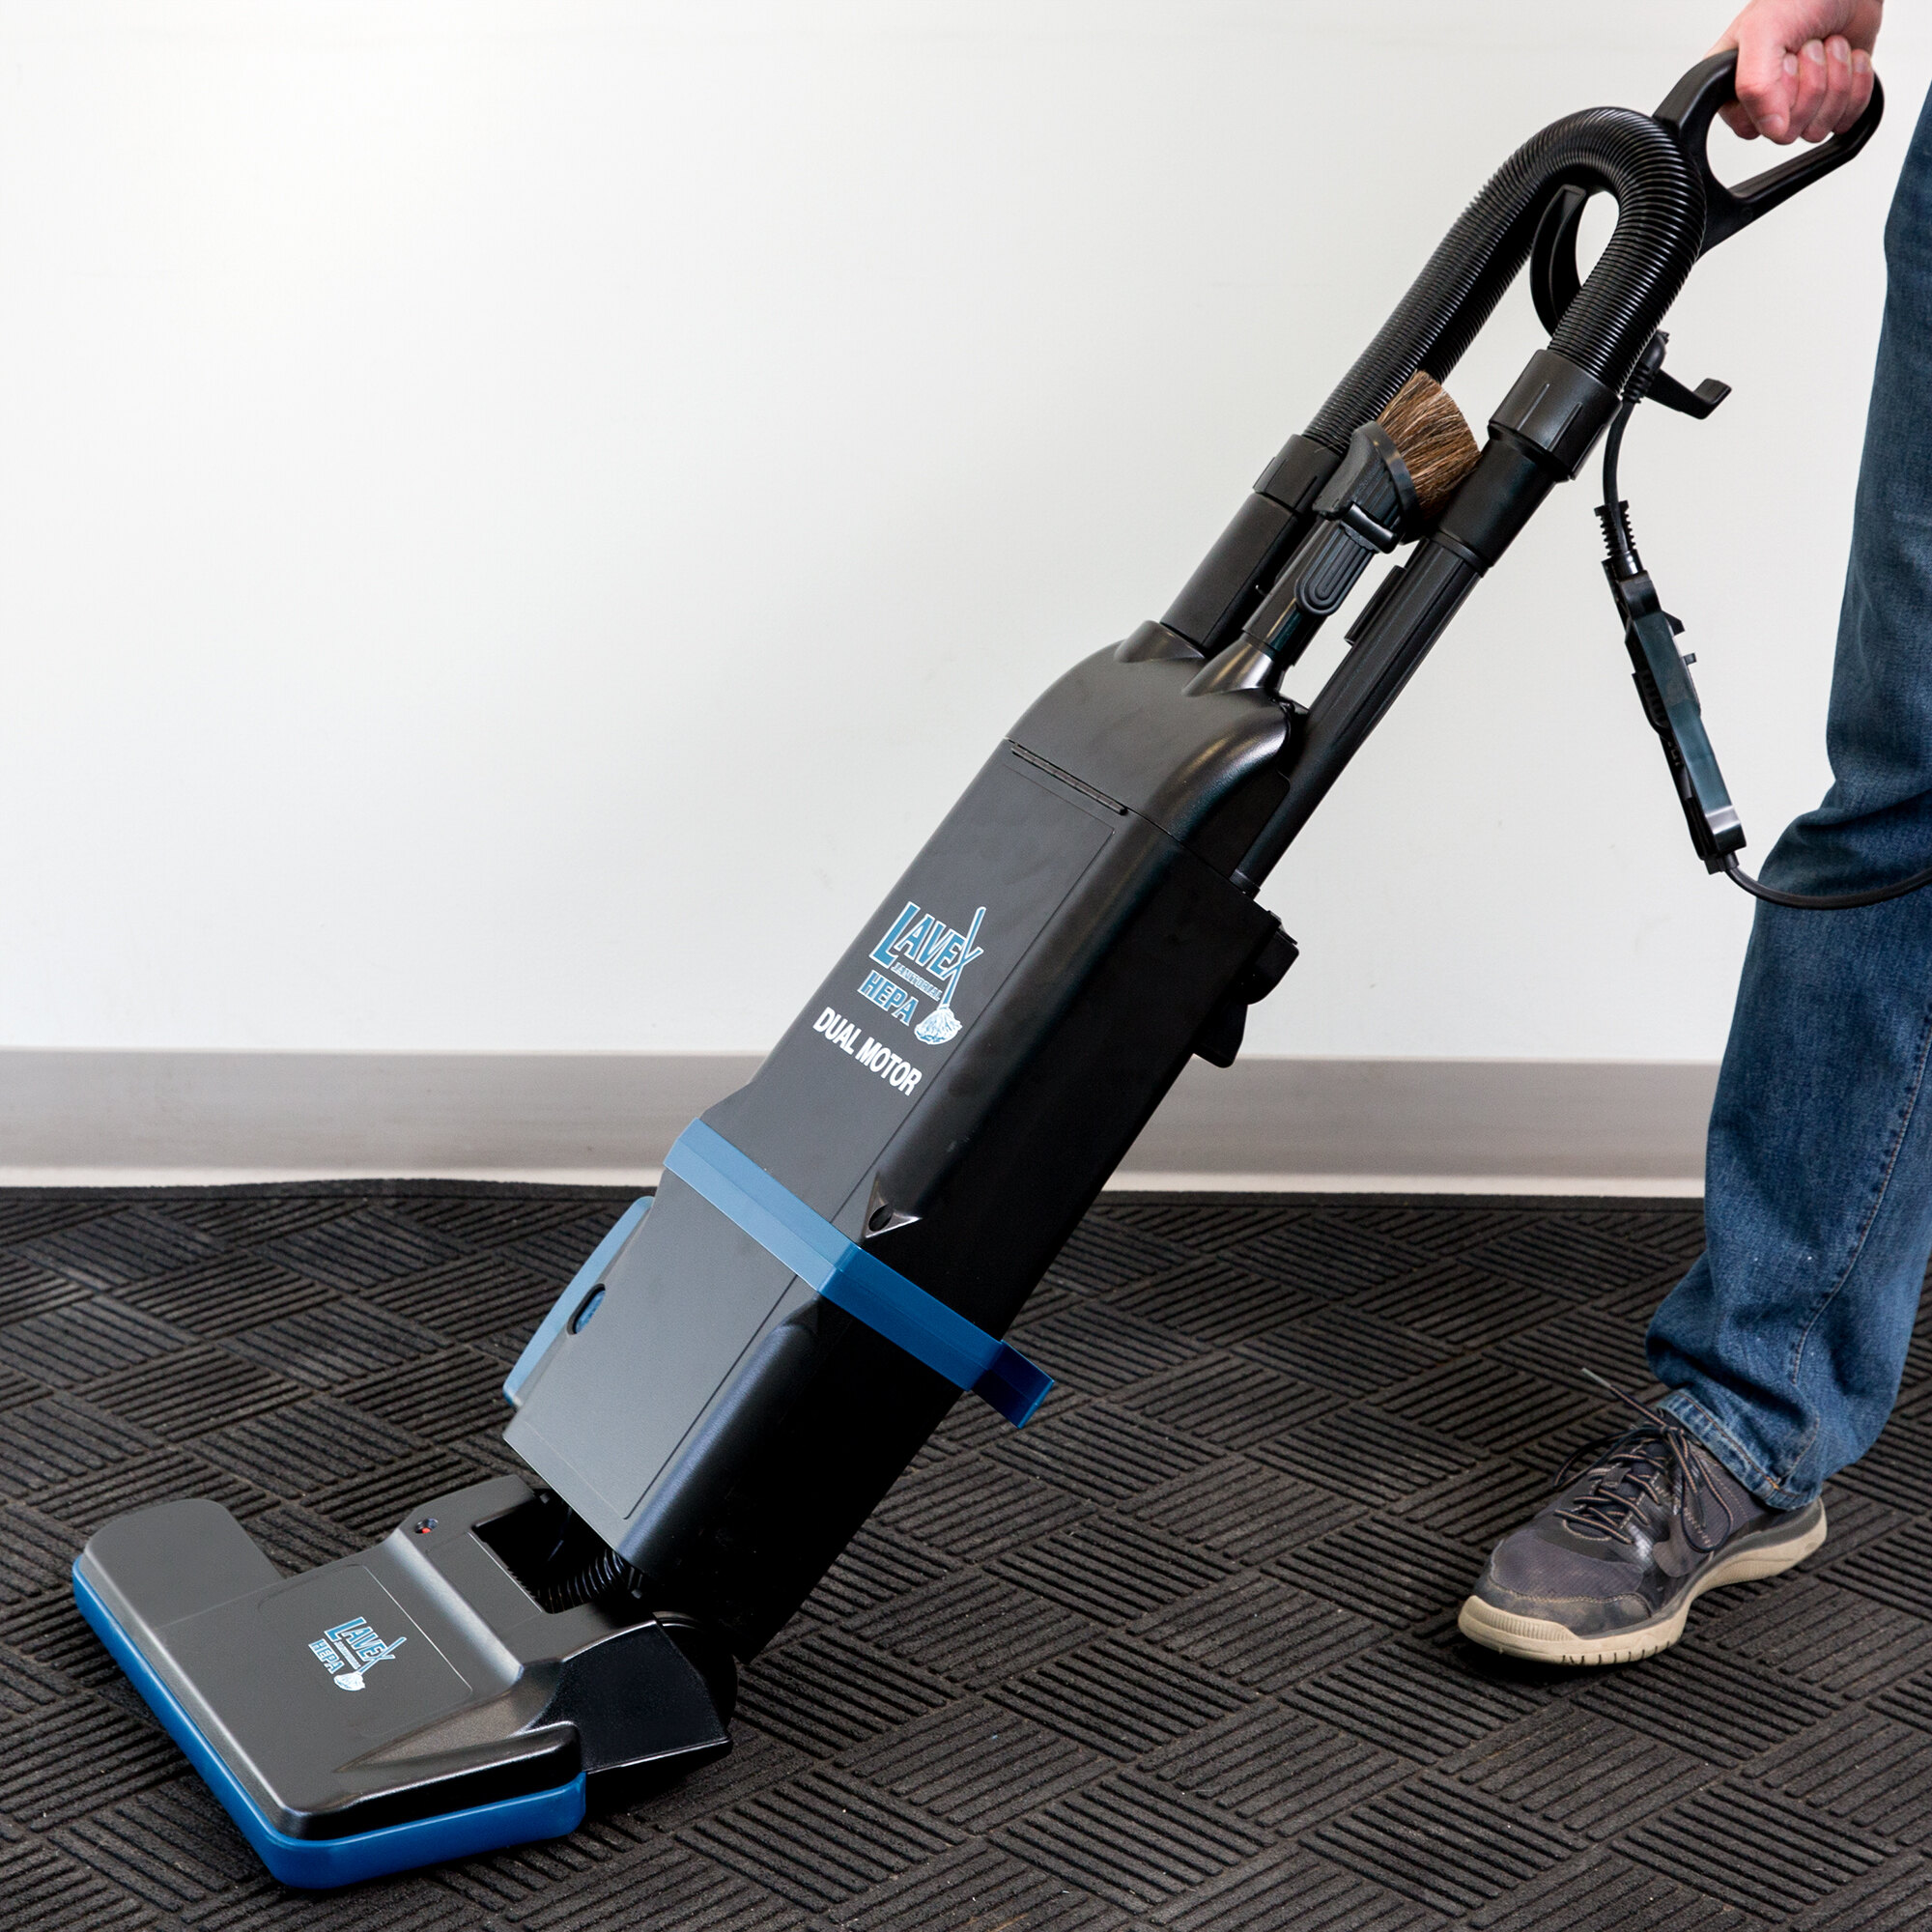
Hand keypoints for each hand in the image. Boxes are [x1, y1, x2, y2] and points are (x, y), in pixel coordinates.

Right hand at [1709, 0, 1880, 141]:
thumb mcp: (1764, 31)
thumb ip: (1754, 86)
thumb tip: (1773, 129)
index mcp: (1734, 87)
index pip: (1752, 127)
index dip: (1779, 95)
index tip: (1787, 58)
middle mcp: (1764, 100)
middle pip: (1789, 130)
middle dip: (1812, 82)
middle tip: (1811, 47)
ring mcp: (1798, 104)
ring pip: (1817, 128)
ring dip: (1837, 80)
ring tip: (1831, 46)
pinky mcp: (1831, 103)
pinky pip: (1845, 121)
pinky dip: (1857, 85)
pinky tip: (1849, 58)